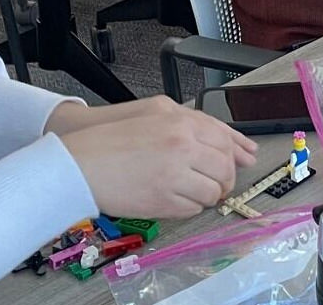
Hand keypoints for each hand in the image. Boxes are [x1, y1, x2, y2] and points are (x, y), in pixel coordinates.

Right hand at [56, 96, 257, 219]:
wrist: (78, 163)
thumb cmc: (110, 139)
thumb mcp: (154, 114)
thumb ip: (191, 123)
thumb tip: (225, 140)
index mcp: (181, 123)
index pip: (225, 140)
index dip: (236, 153)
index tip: (244, 160)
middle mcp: (182, 146)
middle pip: (225, 168)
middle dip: (225, 179)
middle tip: (218, 183)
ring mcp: (174, 175)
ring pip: (213, 192)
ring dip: (208, 195)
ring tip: (192, 191)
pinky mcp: (163, 201)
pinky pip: (193, 209)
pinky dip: (190, 207)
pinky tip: (176, 199)